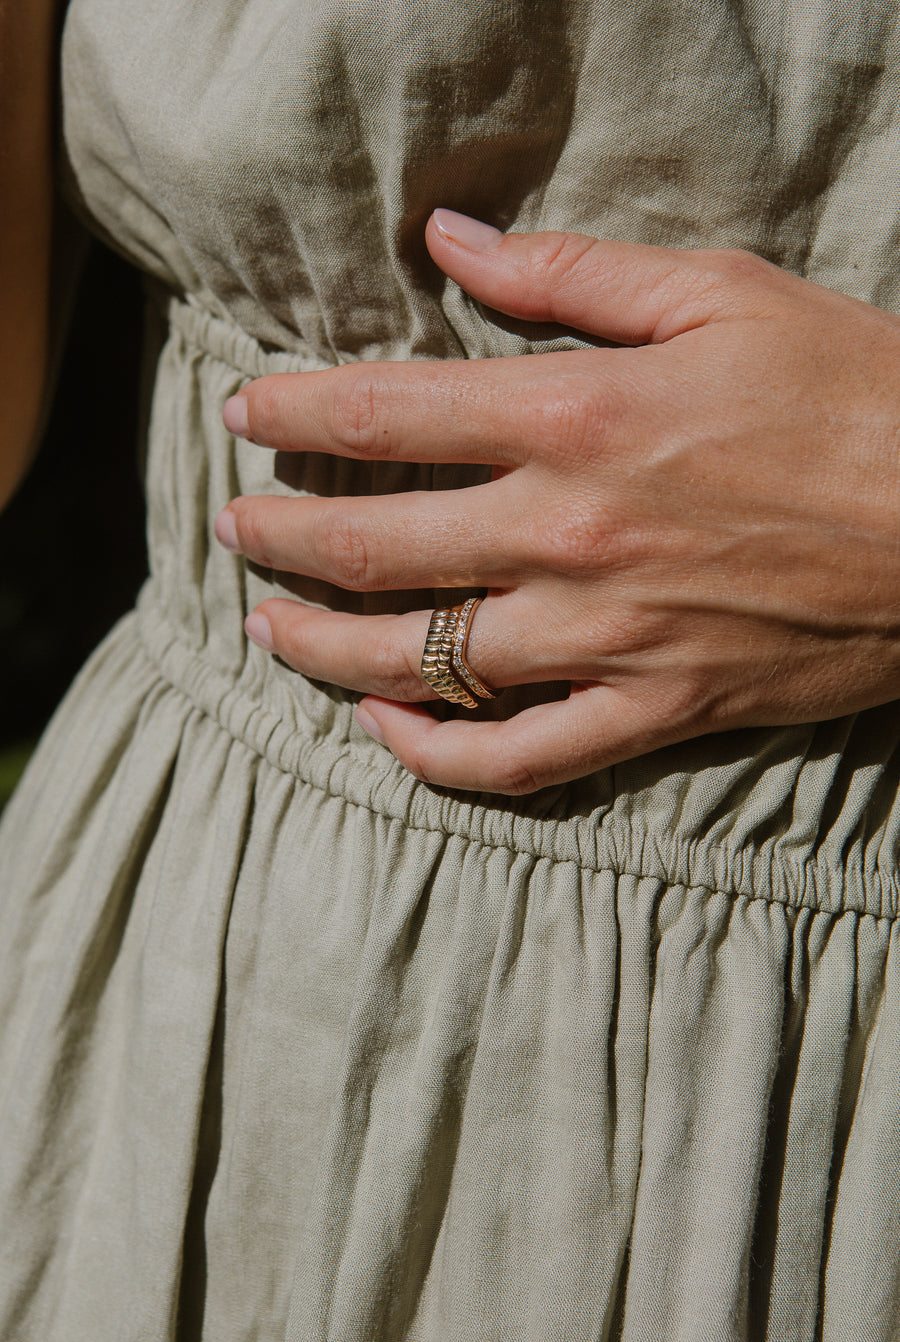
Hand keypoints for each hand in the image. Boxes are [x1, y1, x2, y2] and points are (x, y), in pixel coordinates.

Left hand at [214, 209, 899, 793]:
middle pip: (373, 545)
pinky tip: (386, 734)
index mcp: (577, 416)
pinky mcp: (654, 707)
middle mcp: (570, 533)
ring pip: (420, 660)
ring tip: (269, 628)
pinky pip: (518, 758)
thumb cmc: (852, 391)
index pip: (384, 412)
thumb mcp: (718, 295)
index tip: (244, 415)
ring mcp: (607, 635)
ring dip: (322, 646)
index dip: (293, 411)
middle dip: (278, 533)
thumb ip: (569, 274)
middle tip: (236, 529)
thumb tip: (450, 242)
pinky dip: (437, 757)